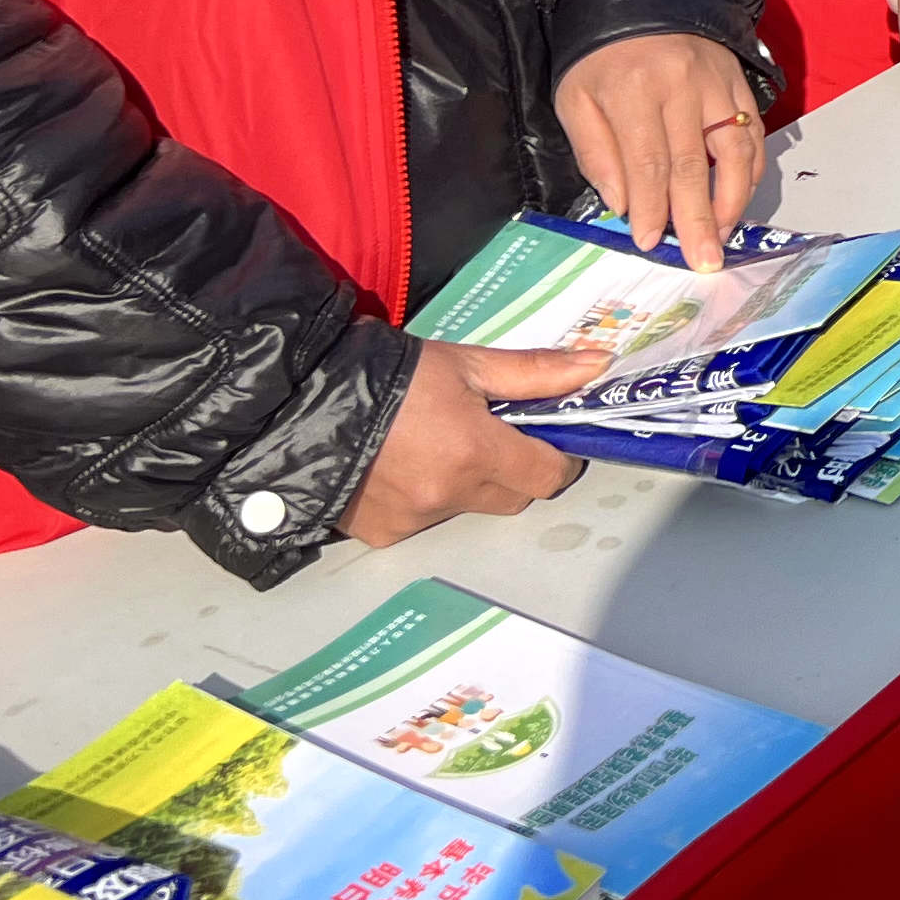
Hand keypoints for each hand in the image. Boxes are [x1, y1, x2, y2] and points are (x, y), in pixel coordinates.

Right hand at [342, 341, 604, 546]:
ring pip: (466, 509)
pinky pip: (423, 521)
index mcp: (476, 453)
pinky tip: (399, 467)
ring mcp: (413, 521)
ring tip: (431, 444)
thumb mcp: (466, 363)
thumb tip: (599, 365)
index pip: (548, 477)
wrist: (300, 402)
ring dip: (465, 484)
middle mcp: (448, 496)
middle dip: (513, 471)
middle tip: (489, 435)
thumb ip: (535, 372)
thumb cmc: (391, 375)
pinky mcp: (382, 536)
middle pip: (511, 497)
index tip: (550, 440)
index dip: (558, 458)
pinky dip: (423, 499)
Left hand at [555, 30, 766, 258]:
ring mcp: (716, 82)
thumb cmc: (598, 55)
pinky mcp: (737, 80)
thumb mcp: (575, 98)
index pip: (648, 162)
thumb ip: (595, 152)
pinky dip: (751, 168)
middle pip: (693, 165)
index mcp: (633, 89)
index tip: (652, 243)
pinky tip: (740, 196)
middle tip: (704, 260)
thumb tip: (623, 205)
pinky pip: (753, 131)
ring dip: (732, 199)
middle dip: (697, 219)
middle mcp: (681, 85)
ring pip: (734, 150)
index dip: (652, 208)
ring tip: (724, 235)